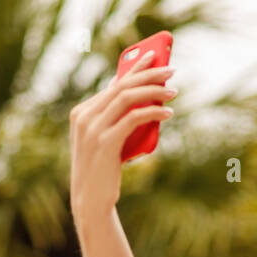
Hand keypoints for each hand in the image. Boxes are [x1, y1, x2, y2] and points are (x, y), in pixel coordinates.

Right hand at [69, 50, 177, 218]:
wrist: (92, 201)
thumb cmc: (103, 170)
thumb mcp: (107, 139)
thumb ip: (115, 118)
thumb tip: (133, 94)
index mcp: (82, 112)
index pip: (114, 83)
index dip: (135, 68)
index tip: (154, 55)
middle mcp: (84, 117)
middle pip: (122, 86)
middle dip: (149, 74)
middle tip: (171, 70)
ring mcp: (92, 129)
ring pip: (127, 98)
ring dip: (154, 91)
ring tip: (173, 92)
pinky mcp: (105, 142)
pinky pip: (133, 119)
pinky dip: (152, 112)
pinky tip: (167, 113)